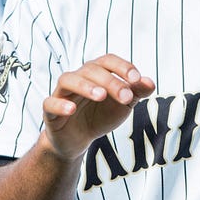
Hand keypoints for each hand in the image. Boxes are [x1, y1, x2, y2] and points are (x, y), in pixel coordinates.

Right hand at [41, 54, 155, 161]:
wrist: (79, 139)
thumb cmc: (100, 116)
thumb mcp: (123, 105)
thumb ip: (137, 92)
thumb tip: (150, 82)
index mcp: (96, 73)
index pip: (107, 60)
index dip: (122, 66)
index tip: (136, 78)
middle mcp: (78, 78)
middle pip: (91, 70)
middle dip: (110, 81)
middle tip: (125, 97)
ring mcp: (62, 93)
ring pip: (68, 80)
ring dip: (85, 86)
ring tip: (101, 95)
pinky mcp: (50, 110)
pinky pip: (50, 103)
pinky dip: (60, 104)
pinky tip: (72, 109)